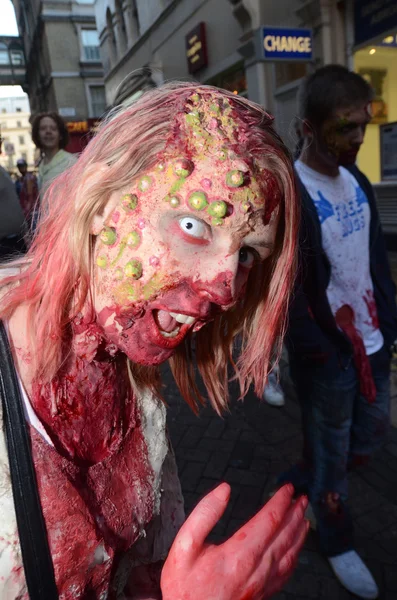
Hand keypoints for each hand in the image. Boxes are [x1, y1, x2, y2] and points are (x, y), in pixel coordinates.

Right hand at [161, 483, 307, 599]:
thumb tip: (223, 490)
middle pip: (284, 535)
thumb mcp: (184, 545)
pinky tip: (295, 551)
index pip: (269, 520)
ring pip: (289, 555)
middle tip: (302, 498)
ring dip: (299, 534)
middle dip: (295, 513)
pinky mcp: (261, 595)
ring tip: (304, 519)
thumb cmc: (184, 588)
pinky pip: (285, 573)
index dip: (281, 501)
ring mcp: (261, 585)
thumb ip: (204, 514)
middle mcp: (256, 569)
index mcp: (239, 553)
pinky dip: (295, 557)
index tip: (287, 488)